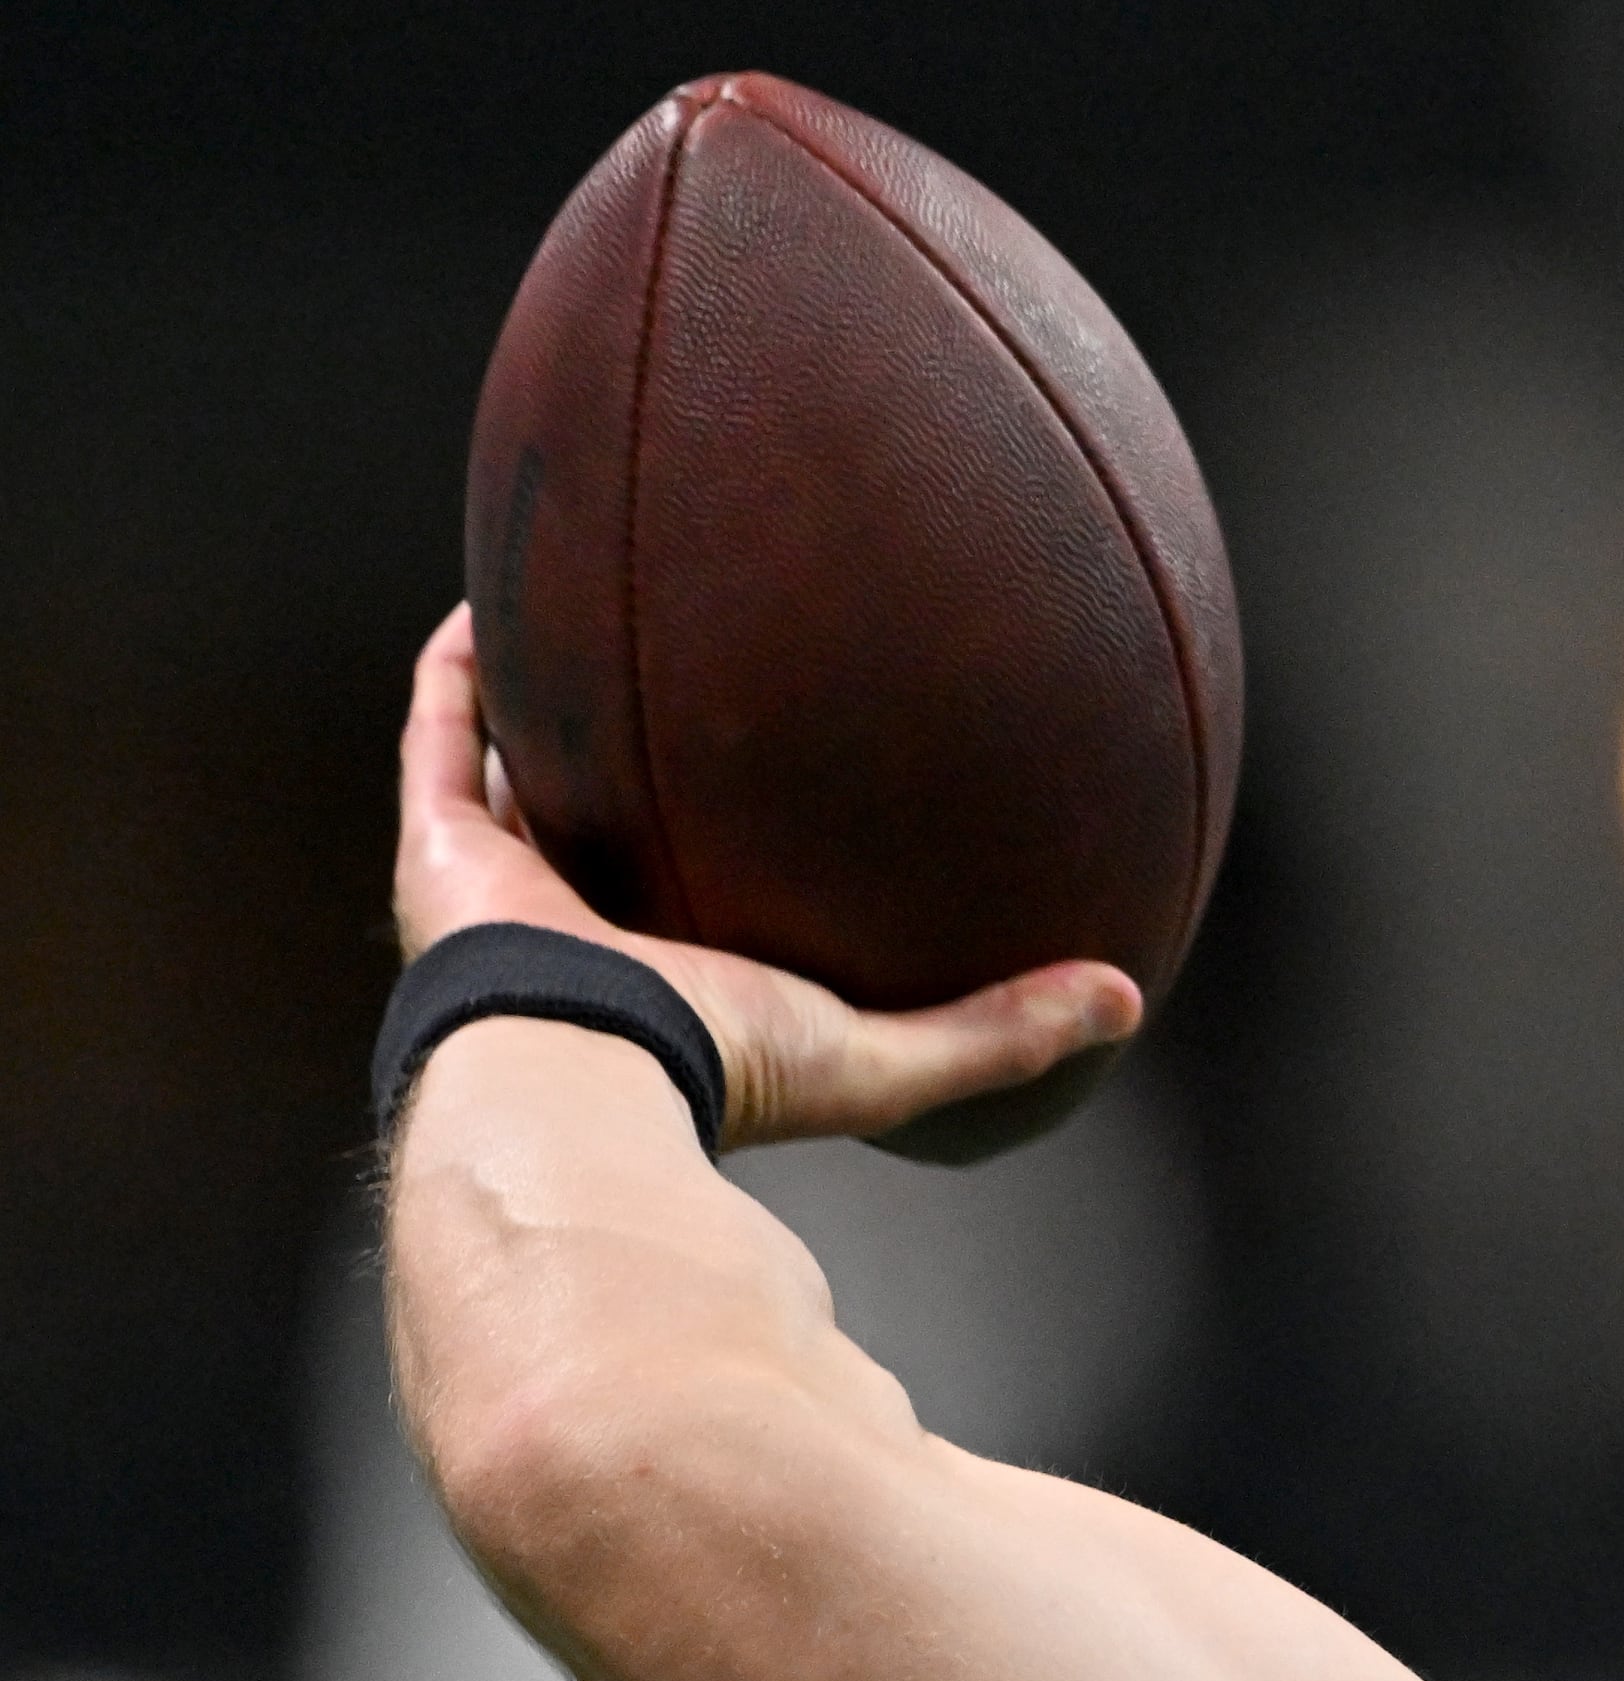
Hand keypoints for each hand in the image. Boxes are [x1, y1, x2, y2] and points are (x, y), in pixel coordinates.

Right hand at [391, 605, 1140, 1147]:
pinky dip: (461, 676)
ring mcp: (497, 893)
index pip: (697, 907)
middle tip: (684, 694)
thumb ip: (1001, 1030)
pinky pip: (443, 741)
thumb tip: (1130, 1000)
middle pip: (605, 832)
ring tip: (571, 624)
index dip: (725, 852)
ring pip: (516, 779)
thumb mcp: (889, 1052)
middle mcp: (575, 937)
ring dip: (540, 710)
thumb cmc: (724, 1078)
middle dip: (633, 769)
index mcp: (665, 984)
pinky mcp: (437, 853)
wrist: (586, 1077)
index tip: (774, 793)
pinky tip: (490, 602)